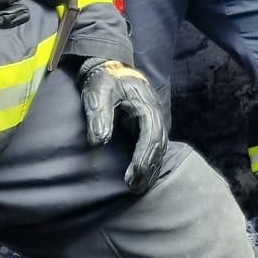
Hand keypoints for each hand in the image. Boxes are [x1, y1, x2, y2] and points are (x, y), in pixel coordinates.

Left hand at [79, 58, 167, 193]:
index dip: (143, 156)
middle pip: (159, 145)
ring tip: (137, 187)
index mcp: (146, 104)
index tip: (133, 174)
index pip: (151, 134)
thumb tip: (98, 141)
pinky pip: (154, 148)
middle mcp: (155, 115)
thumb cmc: (104, 81)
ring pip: (159, 149)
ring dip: (151, 169)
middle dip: (149, 167)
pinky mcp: (149, 128)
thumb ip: (98, 114)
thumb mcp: (98, 92)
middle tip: (134, 187)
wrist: (111, 70)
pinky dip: (150, 164)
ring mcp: (154, 121)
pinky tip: (142, 179)